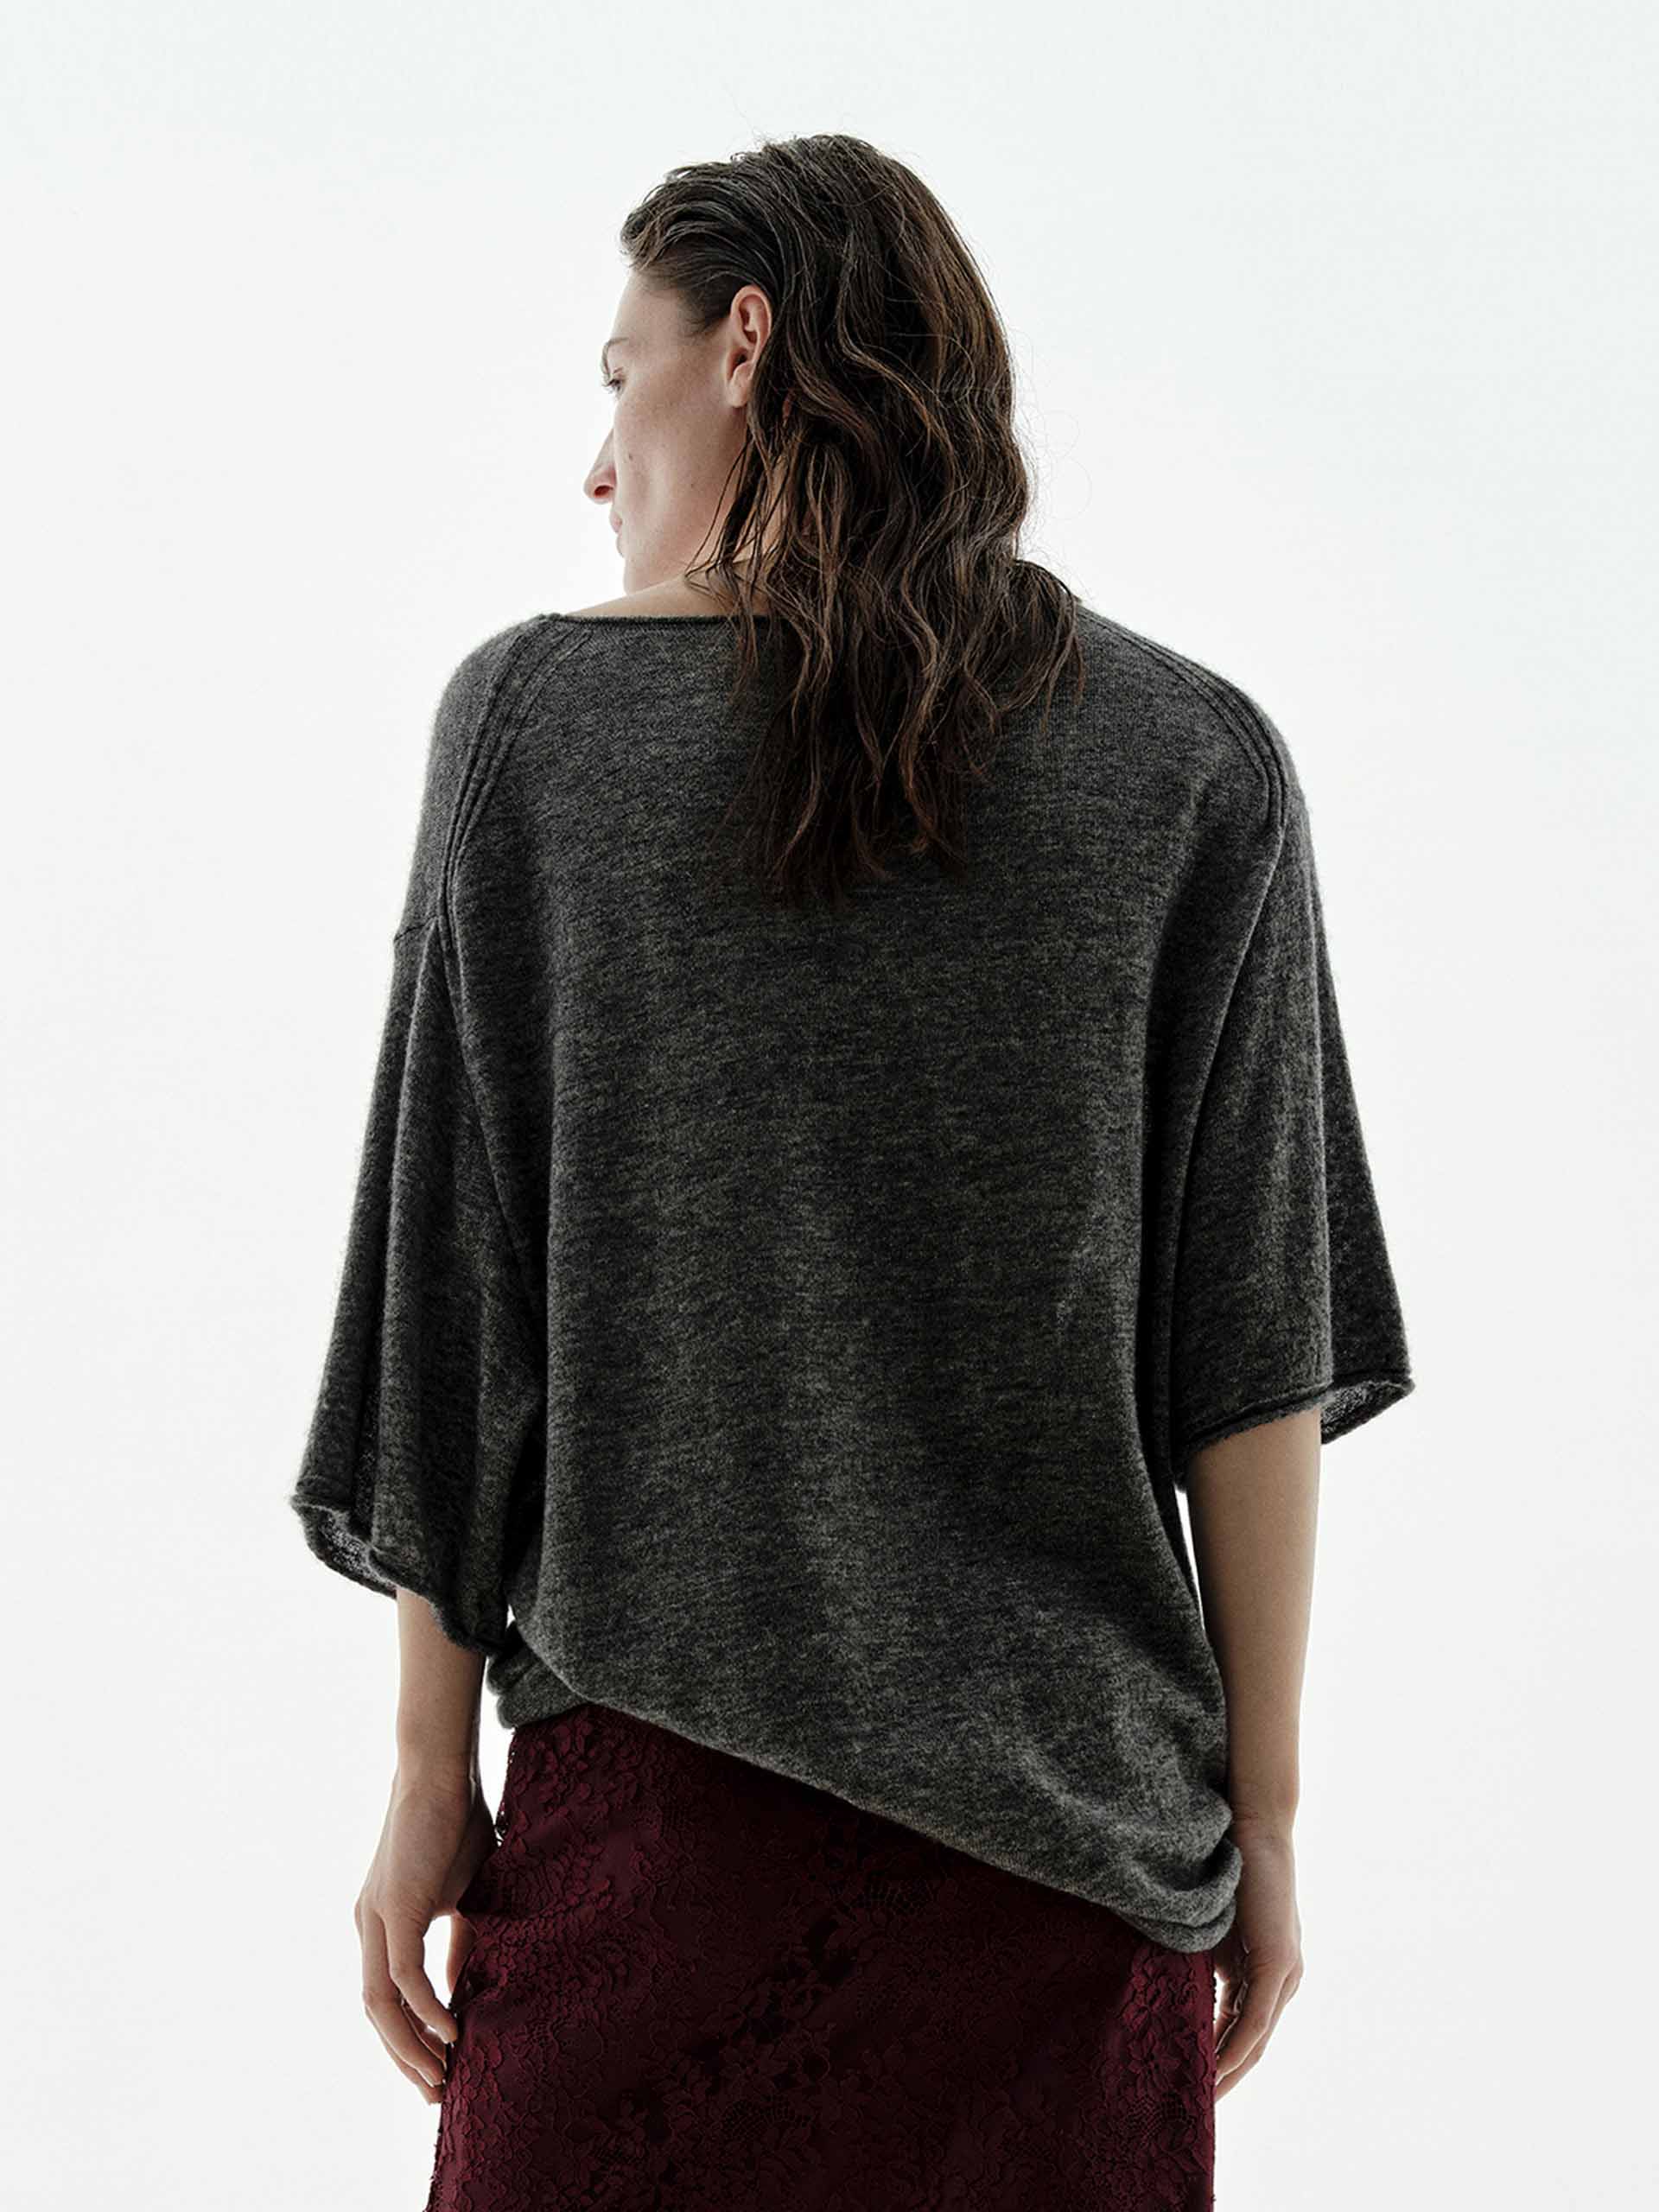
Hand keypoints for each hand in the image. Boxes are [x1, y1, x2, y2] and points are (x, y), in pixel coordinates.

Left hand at [355, 1766, 497, 2101]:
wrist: (441, 1771)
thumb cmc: (455, 1824)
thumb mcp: (463, 1894)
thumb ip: (460, 1941)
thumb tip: (465, 1990)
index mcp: (381, 1924)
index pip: (387, 1997)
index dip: (407, 2038)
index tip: (437, 2071)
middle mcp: (368, 1926)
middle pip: (376, 2012)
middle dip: (404, 2058)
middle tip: (435, 2094)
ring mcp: (375, 1919)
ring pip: (382, 2004)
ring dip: (408, 2047)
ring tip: (440, 2077)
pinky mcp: (393, 1908)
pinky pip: (403, 1977)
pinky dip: (424, 2010)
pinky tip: (450, 2033)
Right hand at [1211, 1816, 1303, 2098]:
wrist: (1255, 1828)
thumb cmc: (1230, 1870)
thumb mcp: (1213, 1930)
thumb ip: (1207, 1965)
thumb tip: (1179, 1998)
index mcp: (1267, 1973)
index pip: (1245, 2028)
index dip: (1220, 2057)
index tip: (1192, 2082)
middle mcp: (1284, 1981)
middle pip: (1255, 2044)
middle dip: (1227, 2076)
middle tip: (1195, 2107)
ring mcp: (1285, 1974)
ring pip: (1257, 2038)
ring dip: (1230, 2070)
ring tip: (1201, 2097)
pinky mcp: (1278, 1965)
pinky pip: (1256, 2019)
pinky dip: (1236, 2045)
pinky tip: (1216, 2066)